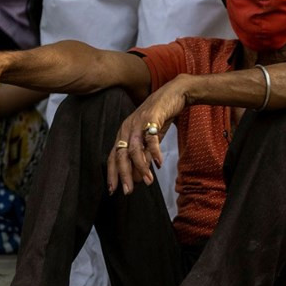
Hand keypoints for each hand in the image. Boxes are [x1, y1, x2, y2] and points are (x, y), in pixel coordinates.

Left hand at [106, 78, 187, 194]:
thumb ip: (144, 156)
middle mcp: (127, 129)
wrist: (173, 94)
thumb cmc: (159, 117)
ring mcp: (138, 123)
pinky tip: (158, 164)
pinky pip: (151, 138)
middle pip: (121, 155)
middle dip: (123, 174)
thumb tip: (139, 177)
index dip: (112, 174)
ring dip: (140, 167)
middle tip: (127, 191)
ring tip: (147, 181)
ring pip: (134, 149)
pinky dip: (154, 152)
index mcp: (123, 134)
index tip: (112, 190)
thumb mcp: (150, 139)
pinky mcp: (152, 118)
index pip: (113, 157)